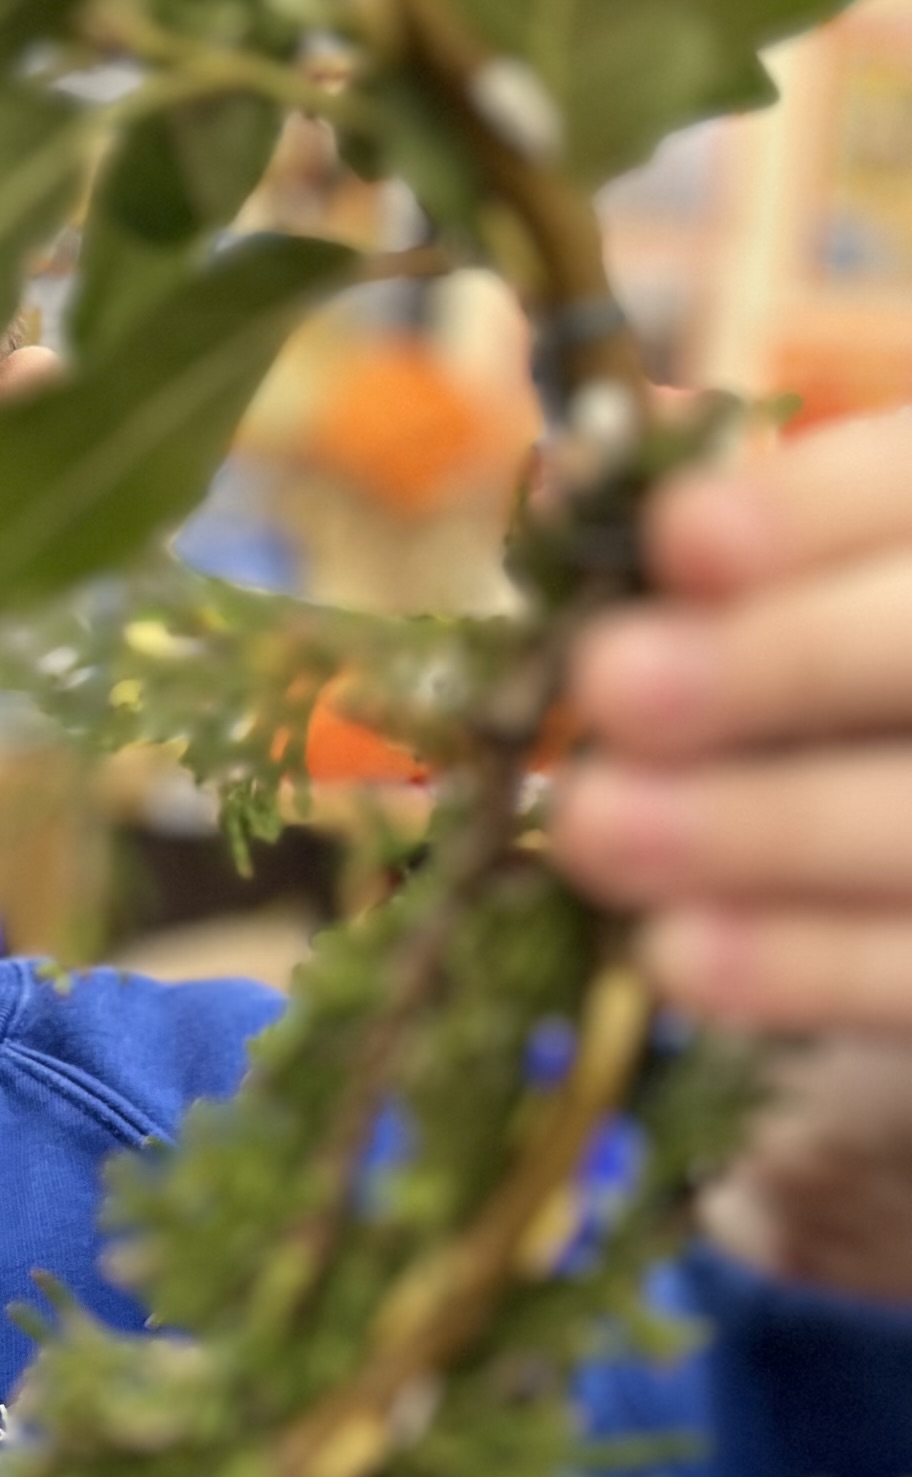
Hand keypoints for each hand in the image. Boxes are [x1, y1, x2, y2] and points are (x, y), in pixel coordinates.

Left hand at [557, 409, 911, 1298]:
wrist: (885, 819)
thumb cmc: (814, 689)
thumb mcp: (791, 597)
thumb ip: (735, 559)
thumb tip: (610, 521)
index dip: (814, 511)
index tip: (678, 535)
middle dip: (778, 663)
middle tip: (610, 684)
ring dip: (756, 826)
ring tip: (593, 828)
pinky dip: (800, 965)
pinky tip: (671, 951)